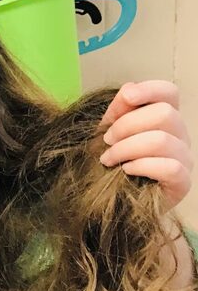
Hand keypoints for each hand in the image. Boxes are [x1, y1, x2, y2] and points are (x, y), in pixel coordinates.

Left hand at [99, 80, 190, 210]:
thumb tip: (128, 89)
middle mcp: (180, 135)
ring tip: (108, 159)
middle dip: (127, 125)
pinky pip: (169, 167)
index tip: (127, 97)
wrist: (114, 201)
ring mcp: (184, 158)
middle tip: (106, 141)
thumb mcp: (110, 134)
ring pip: (162, 140)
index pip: (169, 93)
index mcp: (164, 118)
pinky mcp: (182, 182)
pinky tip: (126, 170)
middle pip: (164, 114)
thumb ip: (118, 111)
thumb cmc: (114, 163)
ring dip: (127, 148)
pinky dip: (142, 166)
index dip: (150, 89)